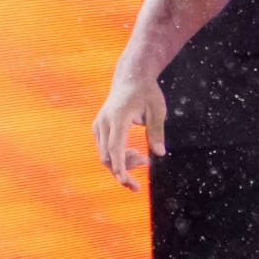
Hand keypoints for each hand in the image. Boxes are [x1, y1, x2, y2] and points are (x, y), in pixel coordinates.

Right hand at [93, 75, 166, 191]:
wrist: (130, 77)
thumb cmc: (146, 92)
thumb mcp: (157, 110)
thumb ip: (157, 132)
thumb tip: (160, 154)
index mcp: (118, 117)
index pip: (115, 147)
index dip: (119, 165)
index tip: (124, 180)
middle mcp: (104, 122)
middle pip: (107, 156)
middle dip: (124, 170)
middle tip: (144, 170)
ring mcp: (98, 125)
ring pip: (105, 155)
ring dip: (123, 163)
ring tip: (143, 159)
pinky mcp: (99, 128)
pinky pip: (105, 150)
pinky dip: (118, 156)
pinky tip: (134, 153)